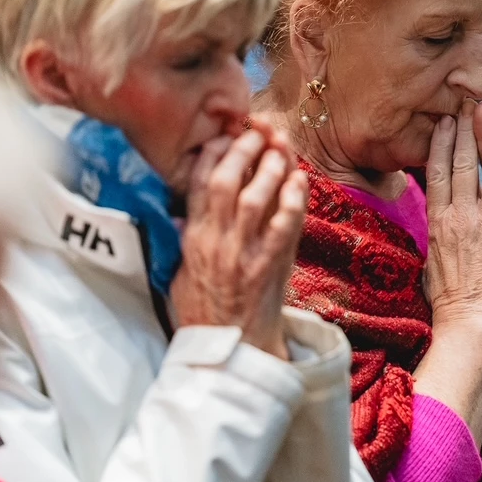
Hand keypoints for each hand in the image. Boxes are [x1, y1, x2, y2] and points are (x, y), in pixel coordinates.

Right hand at [169, 124, 305, 360]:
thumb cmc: (205, 312)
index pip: (198, 185)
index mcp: (193, 240)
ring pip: (256, 197)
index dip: (212, 154)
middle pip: (227, 182)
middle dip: (242, 149)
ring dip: (269, 166)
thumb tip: (183, 210)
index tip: (224, 136)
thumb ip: (185, 239)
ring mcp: (245, 252)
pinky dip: (293, 198)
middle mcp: (216, 241)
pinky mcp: (272, 265)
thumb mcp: (181, 272)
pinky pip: (285, 224)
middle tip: (256, 131)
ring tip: (279, 146)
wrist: (231, 350)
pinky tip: (300, 179)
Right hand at [423, 101, 481, 340]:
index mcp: (437, 221)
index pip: (436, 172)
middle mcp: (459, 216)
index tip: (444, 121)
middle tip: (472, 104)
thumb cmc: (450, 302)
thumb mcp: (431, 262)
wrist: (471, 324)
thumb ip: (435, 237)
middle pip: (462, 163)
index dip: (441, 143)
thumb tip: (434, 222)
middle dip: (469, 130)